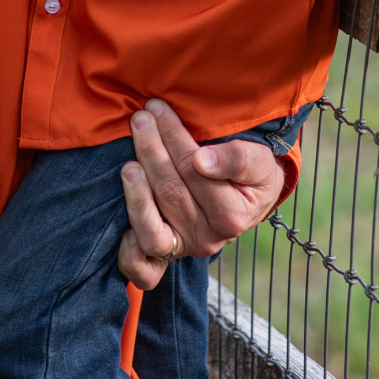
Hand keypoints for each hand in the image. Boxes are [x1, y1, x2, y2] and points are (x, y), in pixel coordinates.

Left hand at [117, 99, 284, 290]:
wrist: (253, 197)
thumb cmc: (253, 173)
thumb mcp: (258, 161)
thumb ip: (236, 159)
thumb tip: (201, 160)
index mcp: (231, 216)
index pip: (193, 172)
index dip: (173, 138)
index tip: (157, 108)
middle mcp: (207, 238)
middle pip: (170, 192)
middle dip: (151, 150)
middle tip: (139, 118)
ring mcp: (184, 248)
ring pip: (152, 230)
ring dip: (135, 194)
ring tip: (128, 164)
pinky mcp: (166, 254)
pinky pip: (144, 270)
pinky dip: (130, 254)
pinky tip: (120, 227)